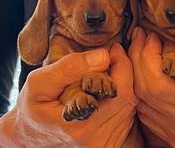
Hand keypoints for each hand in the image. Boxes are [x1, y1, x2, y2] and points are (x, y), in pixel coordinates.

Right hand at [0, 44, 137, 147]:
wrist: (30, 137)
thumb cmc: (33, 108)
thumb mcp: (39, 83)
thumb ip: (70, 68)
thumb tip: (103, 56)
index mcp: (80, 123)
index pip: (119, 89)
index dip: (121, 63)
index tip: (113, 49)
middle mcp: (97, 137)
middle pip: (129, 96)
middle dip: (124, 71)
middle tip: (111, 57)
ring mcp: (105, 143)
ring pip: (131, 104)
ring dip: (123, 83)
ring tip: (105, 72)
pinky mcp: (110, 144)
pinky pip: (127, 113)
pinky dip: (121, 95)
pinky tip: (105, 89)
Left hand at [129, 27, 174, 147]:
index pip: (159, 84)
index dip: (148, 56)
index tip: (152, 34)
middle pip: (144, 89)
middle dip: (138, 56)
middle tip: (141, 34)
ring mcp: (173, 130)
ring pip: (139, 96)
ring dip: (135, 66)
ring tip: (141, 44)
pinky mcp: (167, 132)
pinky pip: (142, 104)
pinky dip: (138, 81)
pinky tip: (144, 64)